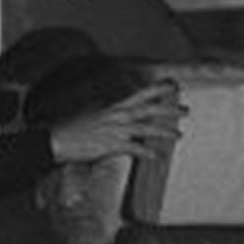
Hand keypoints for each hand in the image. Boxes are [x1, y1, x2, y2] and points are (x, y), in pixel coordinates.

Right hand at [49, 82, 185, 163]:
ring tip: (179, 134)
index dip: (160, 89)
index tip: (175, 85)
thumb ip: (111, 117)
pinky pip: (134, 149)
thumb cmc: (72, 129)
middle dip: (170, 109)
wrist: (56, 139)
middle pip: (150, 109)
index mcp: (114, 106)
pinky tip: (156, 157)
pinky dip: (146, 153)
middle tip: (187, 110)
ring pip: (147, 128)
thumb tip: (121, 120)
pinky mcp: (111, 145)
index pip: (142, 94)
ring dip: (165, 131)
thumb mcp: (94, 116)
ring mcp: (116, 130)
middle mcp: (118, 115)